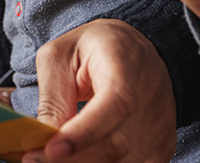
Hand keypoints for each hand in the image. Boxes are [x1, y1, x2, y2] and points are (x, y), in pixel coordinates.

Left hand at [26, 19, 175, 162]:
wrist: (131, 47)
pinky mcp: (163, 142)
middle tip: (35, 160)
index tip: (52, 150)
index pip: (114, 104)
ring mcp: (161, 122)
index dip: (84, 133)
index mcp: (125, 63)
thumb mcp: (58, 58)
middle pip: (118, 142)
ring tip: (54, 160)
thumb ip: (52, 98)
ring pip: (126, 161)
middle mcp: (152, 94)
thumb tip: (44, 142)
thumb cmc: (91, 48)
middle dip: (74, 159)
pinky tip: (81, 159)